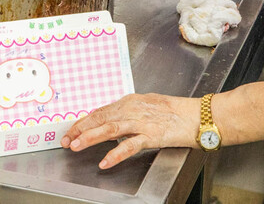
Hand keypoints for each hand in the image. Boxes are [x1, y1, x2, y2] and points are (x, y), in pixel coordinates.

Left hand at [61, 94, 199, 168]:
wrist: (198, 115)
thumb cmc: (176, 111)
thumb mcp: (146, 105)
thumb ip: (128, 113)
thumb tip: (111, 120)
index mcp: (129, 102)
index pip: (100, 111)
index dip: (83, 121)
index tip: (71, 130)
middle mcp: (131, 109)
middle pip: (100, 118)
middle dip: (80, 129)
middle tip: (66, 139)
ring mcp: (141, 122)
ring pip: (109, 128)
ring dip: (90, 137)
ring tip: (76, 146)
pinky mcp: (151, 135)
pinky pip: (130, 146)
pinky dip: (115, 153)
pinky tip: (105, 161)